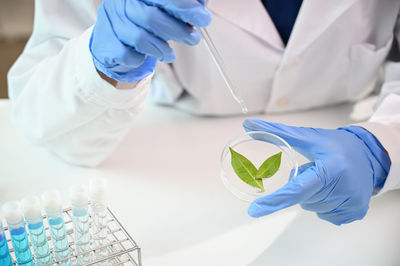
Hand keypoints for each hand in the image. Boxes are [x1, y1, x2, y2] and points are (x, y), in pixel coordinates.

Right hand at [90, 0, 211, 82]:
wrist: (113, 42)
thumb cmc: (142, 23)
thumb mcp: (161, 9)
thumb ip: (179, 6)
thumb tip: (201, 4)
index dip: (184, 6)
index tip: (203, 18)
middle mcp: (121, 3)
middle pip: (151, 17)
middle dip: (178, 31)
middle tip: (194, 38)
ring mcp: (111, 23)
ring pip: (140, 38)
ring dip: (163, 49)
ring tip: (171, 54)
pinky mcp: (107, 44)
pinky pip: (129, 55)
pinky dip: (142, 60)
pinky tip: (149, 58)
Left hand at [243, 119, 390, 224]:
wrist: (370, 155)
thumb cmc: (336, 144)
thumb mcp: (307, 137)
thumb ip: (277, 132)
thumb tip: (248, 124)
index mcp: (331, 169)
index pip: (297, 189)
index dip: (275, 201)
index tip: (254, 211)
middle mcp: (343, 188)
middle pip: (302, 199)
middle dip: (303, 186)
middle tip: (316, 170)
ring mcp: (351, 203)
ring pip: (312, 208)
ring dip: (313, 195)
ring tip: (327, 179)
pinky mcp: (355, 213)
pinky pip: (325, 216)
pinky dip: (323, 204)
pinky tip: (334, 190)